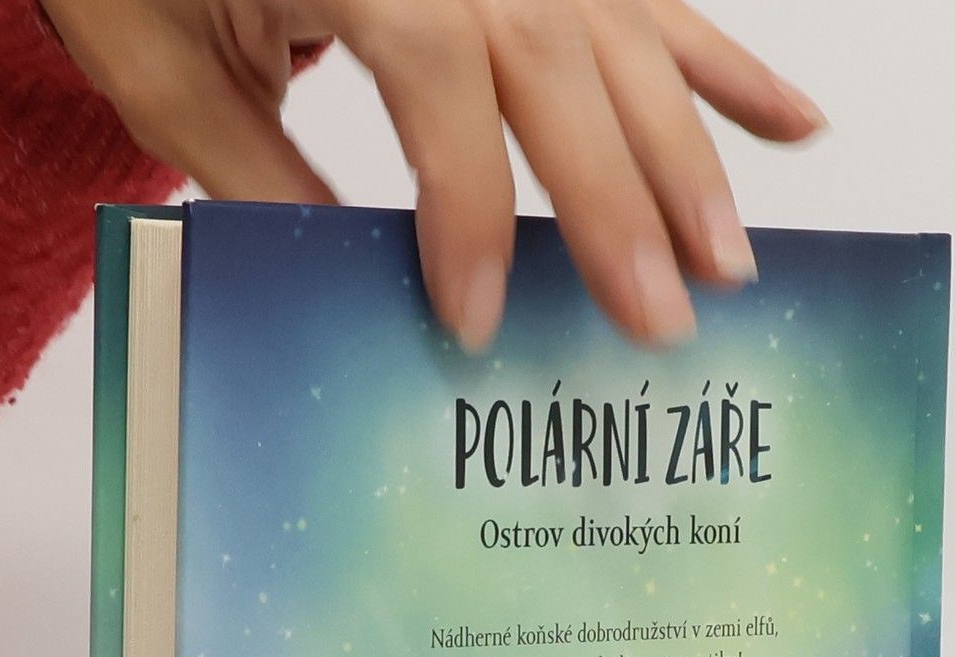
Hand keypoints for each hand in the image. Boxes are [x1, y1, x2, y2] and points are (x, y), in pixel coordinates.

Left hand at [39, 0, 824, 349]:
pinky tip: (792, 124)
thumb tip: (357, 287)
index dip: (470, 208)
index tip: (481, 317)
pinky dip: (721, 62)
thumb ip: (262, 176)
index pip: (441, 84)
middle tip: (663, 320)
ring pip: (622, 39)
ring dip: (690, 152)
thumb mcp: (163, 68)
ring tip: (731, 260)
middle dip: (620, 205)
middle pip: (562, 67)